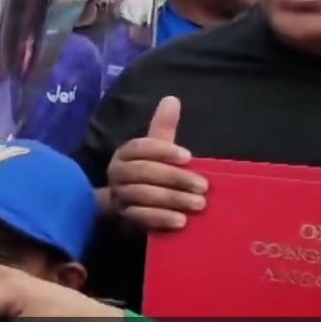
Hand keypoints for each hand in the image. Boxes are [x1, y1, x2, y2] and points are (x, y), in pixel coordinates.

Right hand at [107, 96, 208, 230]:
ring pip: (143, 195)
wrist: (126, 206)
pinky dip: (161, 218)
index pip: (140, 147)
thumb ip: (163, 127)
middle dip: (175, 179)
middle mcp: (117, 173)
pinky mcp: (125, 217)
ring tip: (199, 204)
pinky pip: (141, 217)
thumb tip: (172, 99)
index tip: (189, 157)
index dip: (163, 151)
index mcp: (124, 153)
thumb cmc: (148, 172)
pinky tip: (181, 221)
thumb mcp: (156, 150)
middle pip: (144, 172)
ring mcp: (119, 196)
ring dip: (173, 200)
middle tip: (203, 187)